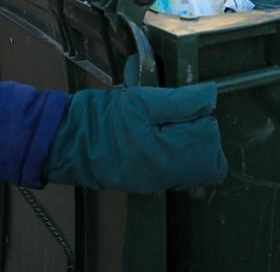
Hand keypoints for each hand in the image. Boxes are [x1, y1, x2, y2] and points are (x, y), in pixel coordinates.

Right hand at [44, 82, 227, 192]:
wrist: (66, 141)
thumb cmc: (102, 118)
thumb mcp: (143, 100)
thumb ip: (181, 101)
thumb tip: (212, 96)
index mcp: (169, 157)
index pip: (213, 156)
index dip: (207, 128)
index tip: (191, 108)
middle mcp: (166, 177)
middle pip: (208, 168)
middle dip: (203, 141)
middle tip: (183, 115)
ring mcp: (155, 183)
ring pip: (192, 172)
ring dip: (189, 147)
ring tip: (169, 123)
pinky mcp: (144, 183)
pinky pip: (174, 175)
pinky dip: (175, 156)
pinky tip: (160, 136)